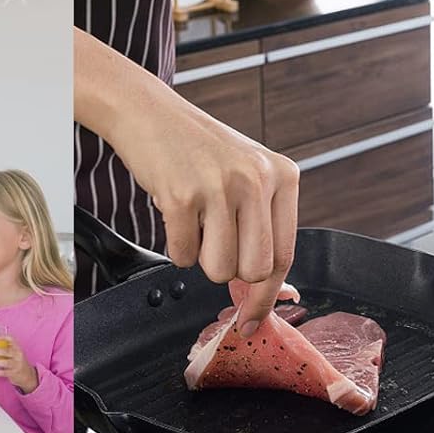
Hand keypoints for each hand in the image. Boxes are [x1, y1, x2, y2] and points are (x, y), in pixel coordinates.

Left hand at [0, 334, 37, 392]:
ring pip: (5, 362)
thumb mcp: (15, 354)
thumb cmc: (17, 363)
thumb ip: (6, 350)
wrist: (28, 375)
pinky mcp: (14, 373)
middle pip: (6, 352)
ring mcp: (16, 365)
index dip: (3, 337)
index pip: (12, 340)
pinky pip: (3, 372)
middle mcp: (18, 356)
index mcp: (18, 348)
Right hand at [111, 86, 297, 334]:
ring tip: (196, 222)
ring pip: (218, 268)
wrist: (150, 114)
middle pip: (253, 270)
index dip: (266, 296)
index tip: (251, 319)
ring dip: (201, 257)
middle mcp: (256, 178)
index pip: (283, 255)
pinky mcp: (182, 196)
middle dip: (229, 273)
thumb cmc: (198, 151)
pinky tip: (176, 213)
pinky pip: (183, 256)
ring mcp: (219, 186)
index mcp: (282, 175)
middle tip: (214, 246)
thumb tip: (261, 294)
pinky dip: (175, 245)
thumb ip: (260, 229)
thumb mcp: (246, 178)